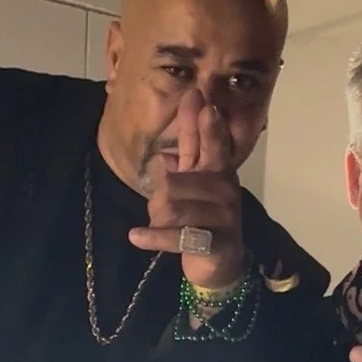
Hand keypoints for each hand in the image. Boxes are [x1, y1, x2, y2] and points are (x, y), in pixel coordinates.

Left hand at [128, 88, 243, 292]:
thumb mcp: (190, 189)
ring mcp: (225, 216)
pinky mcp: (218, 242)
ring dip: (157, 220)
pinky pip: (178, 236)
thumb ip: (182, 166)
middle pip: (173, 182)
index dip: (201, 120)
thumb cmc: (200, 222)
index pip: (210, 141)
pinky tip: (136, 236)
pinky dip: (154, 237)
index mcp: (218, 172)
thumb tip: (164, 154)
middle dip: (157, 199)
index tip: (196, 96)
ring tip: (161, 228)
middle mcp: (225, 189)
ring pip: (172, 207)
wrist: (219, 266)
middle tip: (160, 212)